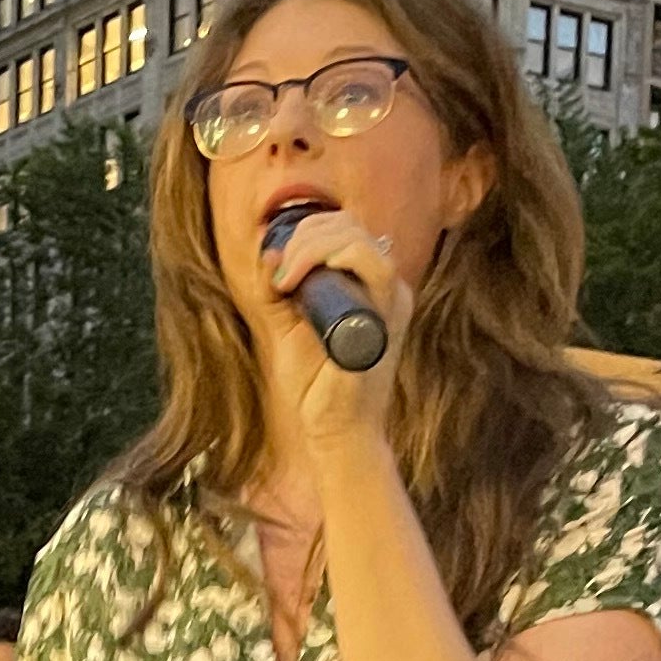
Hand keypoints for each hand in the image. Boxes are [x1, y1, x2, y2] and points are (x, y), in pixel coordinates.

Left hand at [265, 204, 415, 455]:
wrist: (333, 433)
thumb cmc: (315, 384)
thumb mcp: (286, 325)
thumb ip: (276, 288)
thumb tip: (269, 252)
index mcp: (370, 286)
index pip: (346, 229)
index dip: (307, 232)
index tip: (277, 268)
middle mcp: (388, 290)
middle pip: (351, 226)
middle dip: (305, 237)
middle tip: (279, 276)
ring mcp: (391, 305)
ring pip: (359, 240)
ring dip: (313, 247)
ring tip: (287, 280)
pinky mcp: (387, 322)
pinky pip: (375, 269)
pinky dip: (338, 258)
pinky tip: (305, 279)